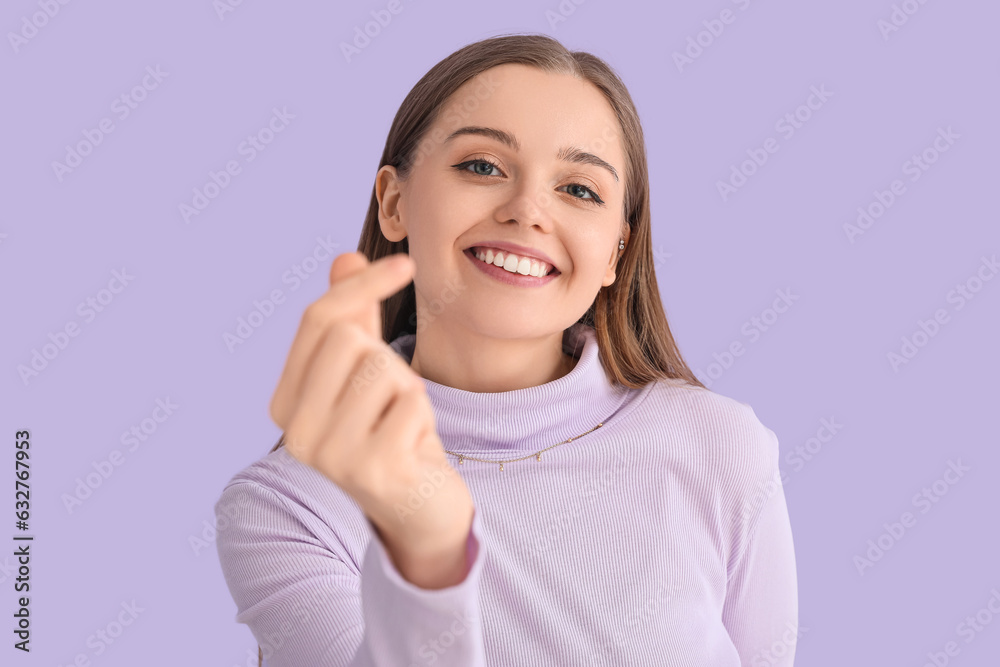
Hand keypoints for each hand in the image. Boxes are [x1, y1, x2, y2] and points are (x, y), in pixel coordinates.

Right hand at [268, 251, 474, 588]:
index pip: (318, 319)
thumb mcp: (370, 370)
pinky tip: (414, 446)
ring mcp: (329, 455)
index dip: (364, 284)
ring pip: (381, 367)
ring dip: (407, 388)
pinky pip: (412, 402)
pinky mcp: (371, 471)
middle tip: (393, 396)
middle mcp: (295, 430)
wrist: (420, 506)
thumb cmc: (392, 430)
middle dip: (385, 355)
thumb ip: (354, 317)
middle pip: (347, 338)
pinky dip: (425, 415)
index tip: (407, 265)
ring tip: (402, 423)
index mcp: (284, 402)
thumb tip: (346, 257)